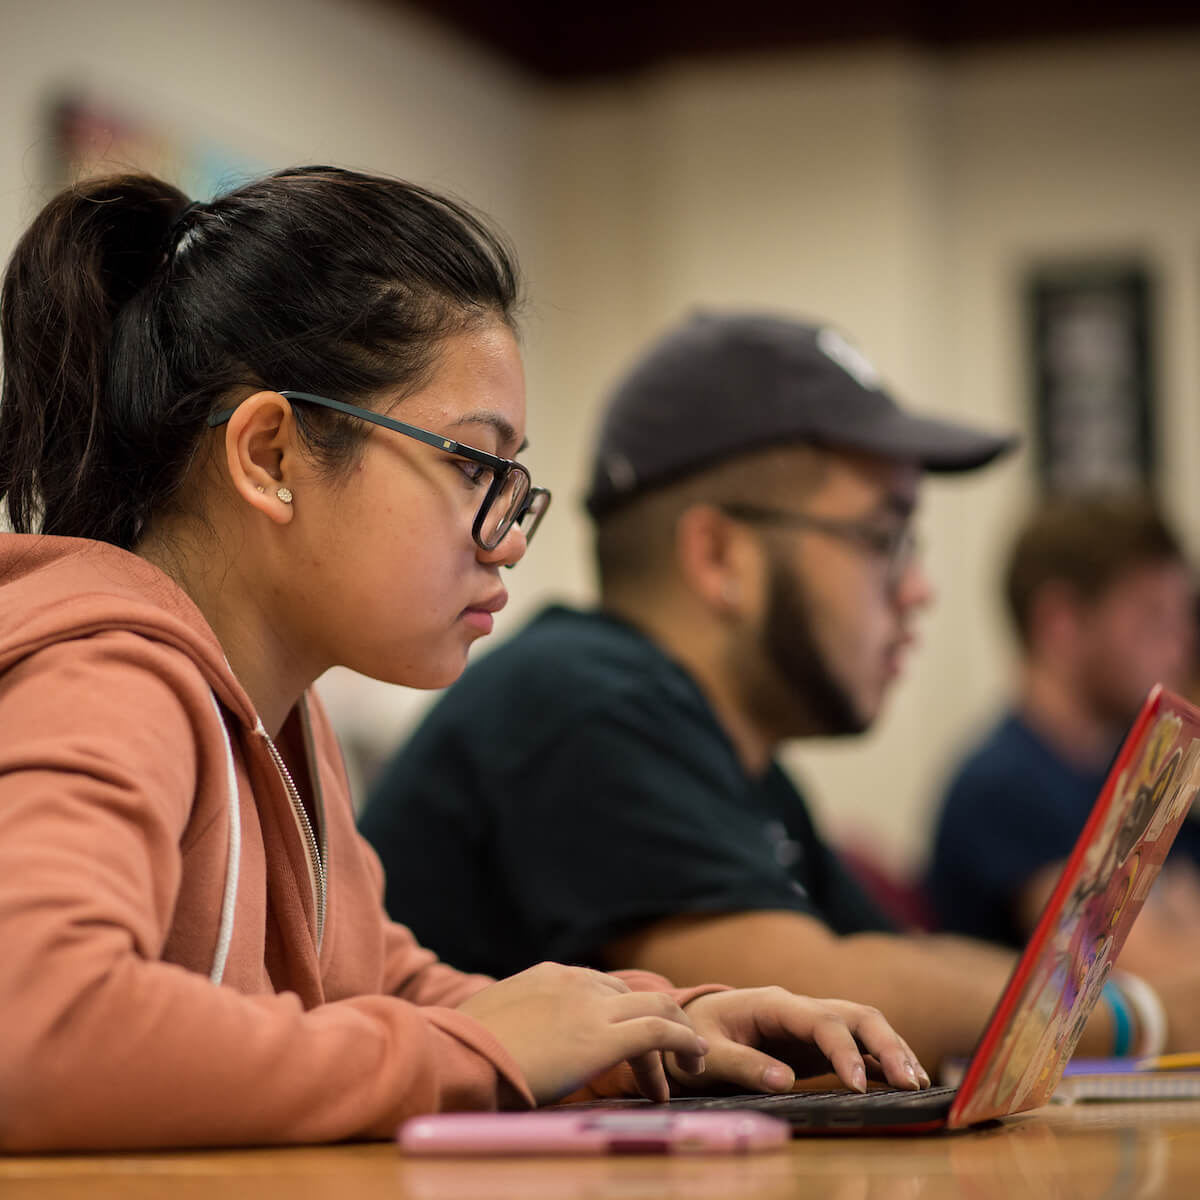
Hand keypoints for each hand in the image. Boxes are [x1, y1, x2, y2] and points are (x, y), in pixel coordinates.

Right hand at [457, 962, 707, 1104]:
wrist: (455, 1056)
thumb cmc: (462, 1050)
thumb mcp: (493, 1022)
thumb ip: (517, 1021)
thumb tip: (513, 1042)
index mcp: (549, 977)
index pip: (603, 988)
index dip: (624, 1017)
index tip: (630, 1048)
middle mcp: (574, 983)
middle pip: (634, 998)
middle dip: (655, 1029)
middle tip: (661, 1068)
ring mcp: (589, 1006)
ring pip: (657, 1008)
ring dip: (677, 1038)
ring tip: (688, 1069)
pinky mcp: (601, 1038)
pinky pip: (659, 1031)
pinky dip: (683, 1042)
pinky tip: (695, 1060)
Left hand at [671, 987, 930, 1094]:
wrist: (688, 1025)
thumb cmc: (696, 1037)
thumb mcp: (709, 1052)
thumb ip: (743, 1065)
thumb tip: (785, 1082)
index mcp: (773, 1004)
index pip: (821, 1020)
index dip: (843, 1049)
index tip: (857, 1084)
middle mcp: (799, 1008)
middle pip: (855, 1014)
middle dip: (886, 1044)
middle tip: (911, 1082)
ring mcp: (811, 1024)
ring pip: (863, 1025)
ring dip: (892, 1050)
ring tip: (918, 1084)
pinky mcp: (815, 1043)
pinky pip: (857, 1046)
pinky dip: (882, 1061)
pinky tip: (904, 1083)